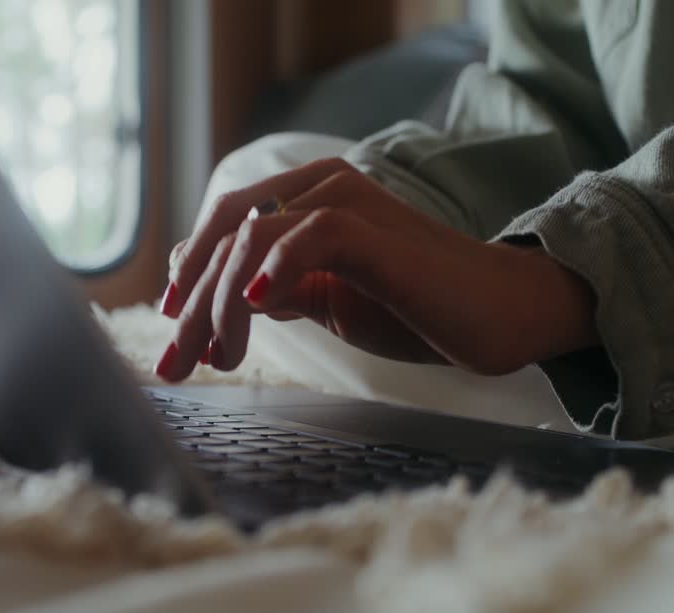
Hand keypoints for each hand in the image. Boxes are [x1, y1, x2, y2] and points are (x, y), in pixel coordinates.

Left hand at [155, 158, 597, 380]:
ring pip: (252, 238)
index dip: (188, 279)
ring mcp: (350, 203)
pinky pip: (310, 235)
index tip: (175, 339)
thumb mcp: (329, 298)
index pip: (225, 228)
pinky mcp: (377, 232)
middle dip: (191, 302)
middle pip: (226, 233)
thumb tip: (211, 289)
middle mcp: (322, 187)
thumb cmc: (420, 306)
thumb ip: (277, 286)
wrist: (499, 314)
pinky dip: (272, 271)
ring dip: (221, 303)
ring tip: (218, 357)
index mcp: (308, 197)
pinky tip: (256, 309)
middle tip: (175, 364)